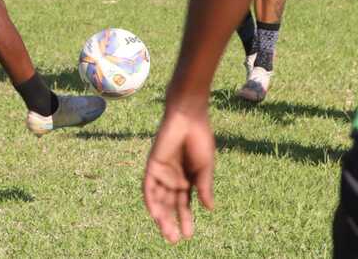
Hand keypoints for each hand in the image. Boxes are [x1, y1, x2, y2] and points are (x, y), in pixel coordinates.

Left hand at [143, 107, 215, 243]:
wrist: (188, 118)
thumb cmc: (200, 140)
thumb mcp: (205, 167)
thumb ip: (204, 187)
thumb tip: (209, 209)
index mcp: (187, 179)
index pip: (184, 204)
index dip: (186, 220)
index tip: (189, 236)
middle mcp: (173, 178)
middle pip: (170, 205)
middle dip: (171, 222)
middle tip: (174, 240)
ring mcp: (162, 172)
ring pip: (159, 199)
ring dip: (161, 215)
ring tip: (167, 232)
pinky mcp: (152, 164)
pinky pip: (149, 185)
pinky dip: (150, 199)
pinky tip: (155, 214)